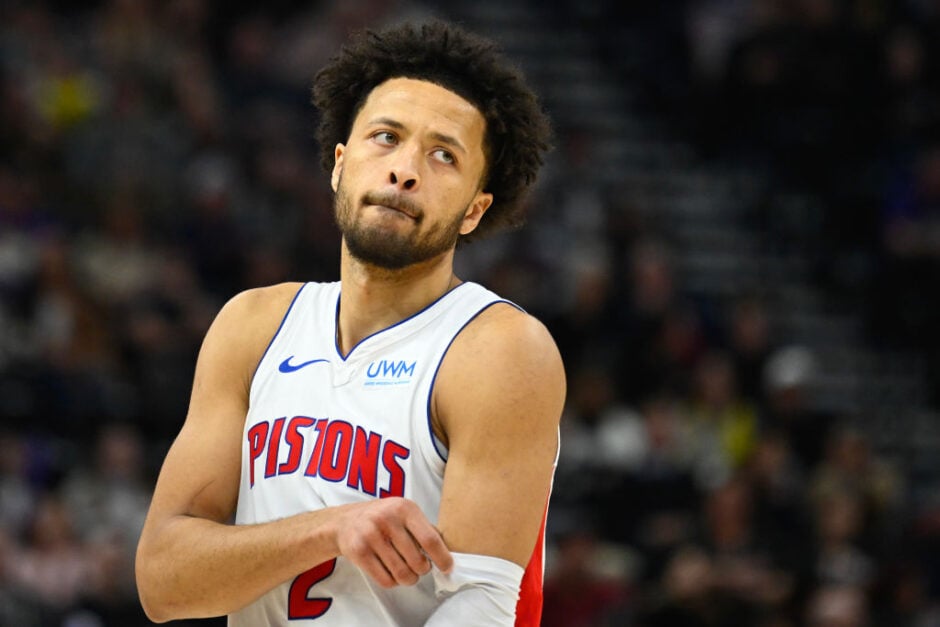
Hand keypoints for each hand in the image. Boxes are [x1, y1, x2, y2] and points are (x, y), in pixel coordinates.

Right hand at [334, 497, 452, 587]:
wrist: (345, 521)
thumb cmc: (383, 519)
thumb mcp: (404, 513)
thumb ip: (425, 528)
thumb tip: (447, 552)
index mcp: (404, 508)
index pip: (430, 539)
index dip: (442, 557)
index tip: (447, 568)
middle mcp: (387, 519)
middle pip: (417, 561)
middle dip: (423, 570)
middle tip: (420, 567)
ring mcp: (371, 536)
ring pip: (402, 574)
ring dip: (409, 579)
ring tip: (407, 572)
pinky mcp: (359, 552)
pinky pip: (385, 580)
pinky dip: (393, 582)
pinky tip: (391, 572)